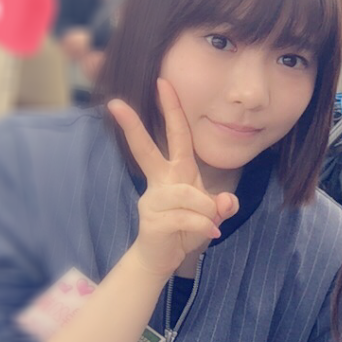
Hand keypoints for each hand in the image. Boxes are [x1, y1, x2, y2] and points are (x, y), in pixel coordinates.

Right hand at [108, 79, 238, 277]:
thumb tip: (226, 201)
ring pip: (189, 195)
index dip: (172, 110)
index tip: (163, 82)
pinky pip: (189, 219)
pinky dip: (204, 227)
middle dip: (133, 126)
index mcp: (176, 172)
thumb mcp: (212, 215)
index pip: (177, 135)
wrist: (163, 259)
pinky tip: (209, 235)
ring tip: (211, 224)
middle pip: (146, 149)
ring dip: (207, 211)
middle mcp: (160, 181)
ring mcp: (153, 200)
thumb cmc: (186, 229)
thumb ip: (222, 205)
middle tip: (115, 103)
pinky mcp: (153, 221)